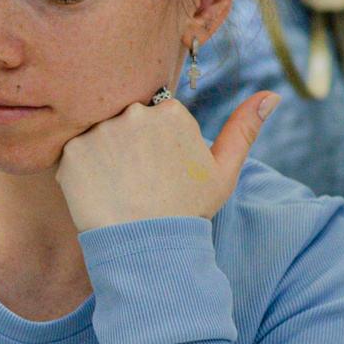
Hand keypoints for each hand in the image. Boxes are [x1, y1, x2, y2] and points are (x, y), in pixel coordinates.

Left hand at [55, 90, 275, 229]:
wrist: (147, 248)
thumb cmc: (187, 211)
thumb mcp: (223, 171)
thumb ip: (244, 128)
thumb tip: (271, 94)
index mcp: (171, 111)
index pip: (154, 116)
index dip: (156, 144)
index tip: (160, 170)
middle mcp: (134, 112)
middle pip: (125, 121)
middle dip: (128, 145)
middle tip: (137, 181)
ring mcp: (100, 131)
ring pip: (98, 135)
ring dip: (104, 157)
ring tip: (118, 188)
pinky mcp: (72, 152)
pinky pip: (73, 154)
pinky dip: (82, 172)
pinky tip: (98, 193)